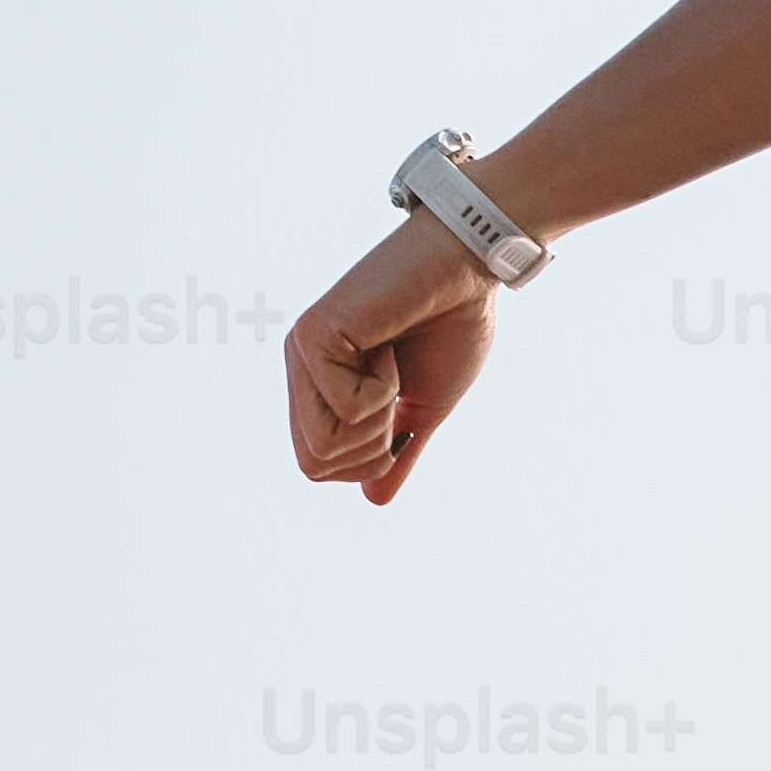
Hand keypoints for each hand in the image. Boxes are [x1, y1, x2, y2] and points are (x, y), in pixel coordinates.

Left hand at [285, 217, 504, 507]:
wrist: (468, 270)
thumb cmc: (451, 327)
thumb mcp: (426, 408)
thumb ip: (398, 451)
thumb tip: (374, 500)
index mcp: (322, 386)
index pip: (318, 467)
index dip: (368, 461)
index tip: (398, 412)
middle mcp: (303, 370)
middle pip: (314, 465)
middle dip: (371, 449)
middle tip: (395, 395)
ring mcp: (303, 352)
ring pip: (322, 446)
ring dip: (376, 423)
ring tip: (391, 370)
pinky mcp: (313, 336)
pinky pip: (345, 408)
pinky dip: (382, 389)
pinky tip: (388, 345)